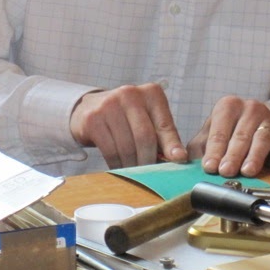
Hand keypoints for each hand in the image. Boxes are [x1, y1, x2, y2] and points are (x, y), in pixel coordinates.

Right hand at [69, 83, 187, 168]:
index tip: (179, 160)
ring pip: (127, 146)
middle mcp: (130, 94)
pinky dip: (117, 164)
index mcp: (151, 93)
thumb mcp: (149, 120)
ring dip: (132, 166)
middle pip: (145, 136)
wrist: (89, 107)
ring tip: (134, 173)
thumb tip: (179, 158)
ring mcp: (109, 104)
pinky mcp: (93, 119)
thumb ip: (164, 136)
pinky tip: (119, 168)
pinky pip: (110, 150)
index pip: (165, 124)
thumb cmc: (127, 117)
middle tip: (149, 175)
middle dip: (148, 160)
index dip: (172, 145)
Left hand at [187, 95, 269, 176]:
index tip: (209, 166)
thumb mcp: (211, 135)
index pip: (219, 131)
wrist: (260, 123)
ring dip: (255, 156)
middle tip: (226, 171)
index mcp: (228, 106)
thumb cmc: (230, 132)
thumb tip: (183, 161)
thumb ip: (200, 147)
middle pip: (241, 135)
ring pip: (262, 138)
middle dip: (233, 155)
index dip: (214, 150)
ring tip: (247, 171)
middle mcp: (250, 108)